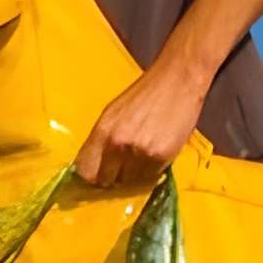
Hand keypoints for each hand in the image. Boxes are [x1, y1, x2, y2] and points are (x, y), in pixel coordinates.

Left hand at [75, 59, 210, 188]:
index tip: (97, 175)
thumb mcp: (114, 113)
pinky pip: (150, 176)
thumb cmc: (145, 95)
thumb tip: (96, 164)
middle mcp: (117, 144)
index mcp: (102, 131)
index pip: (85, 169)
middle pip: (106, 180)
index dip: (91, 175)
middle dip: (112, 177)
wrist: (178, 81)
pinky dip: (152, 170)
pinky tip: (156, 151)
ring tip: (143, 154)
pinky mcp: (161, 157)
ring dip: (134, 174)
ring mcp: (140, 153)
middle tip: (122, 167)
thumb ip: (102, 139)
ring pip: (130, 181)